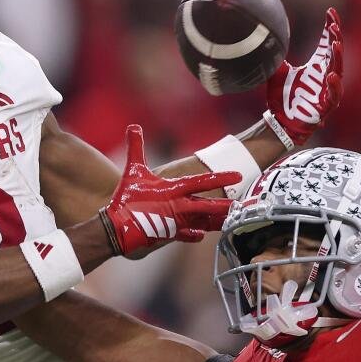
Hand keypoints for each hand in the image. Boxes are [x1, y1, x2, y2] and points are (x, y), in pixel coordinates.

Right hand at [100, 125, 238, 256]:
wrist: (119, 227)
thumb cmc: (126, 198)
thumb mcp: (133, 170)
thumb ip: (136, 147)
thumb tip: (133, 126)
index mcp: (174, 189)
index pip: (202, 182)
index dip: (221, 177)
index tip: (238, 175)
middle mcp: (179, 206)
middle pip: (208, 206)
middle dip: (225, 205)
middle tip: (241, 205)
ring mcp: (176, 222)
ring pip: (201, 222)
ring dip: (215, 221)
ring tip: (230, 221)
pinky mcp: (169, 234)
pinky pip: (186, 235)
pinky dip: (194, 235)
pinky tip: (201, 235)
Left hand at [265, 8, 343, 146]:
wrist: (279, 122)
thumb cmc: (281, 99)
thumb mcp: (277, 72)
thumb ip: (278, 57)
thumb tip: (269, 38)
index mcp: (317, 67)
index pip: (327, 43)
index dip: (330, 28)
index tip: (330, 12)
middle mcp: (326, 76)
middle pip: (335, 53)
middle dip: (335, 37)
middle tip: (333, 24)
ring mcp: (328, 91)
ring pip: (338, 70)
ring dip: (337, 56)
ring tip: (335, 43)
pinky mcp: (326, 106)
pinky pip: (334, 95)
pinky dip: (334, 85)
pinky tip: (330, 74)